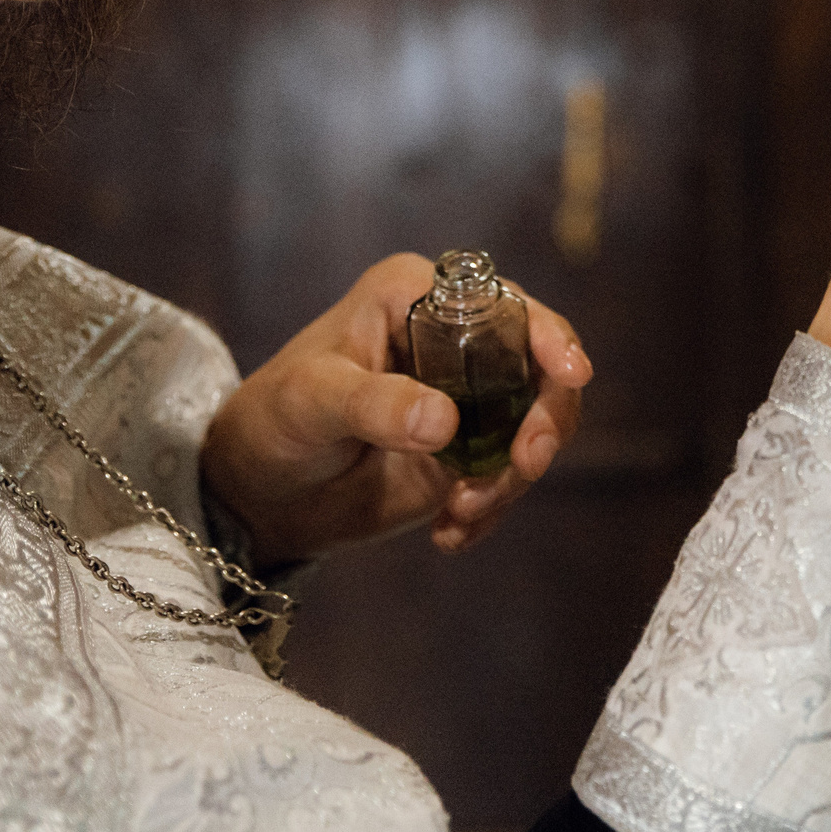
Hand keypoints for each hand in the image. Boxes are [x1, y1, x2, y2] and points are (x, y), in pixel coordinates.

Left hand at [200, 253, 592, 566]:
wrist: (259, 495)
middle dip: (543, 422)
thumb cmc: (272, 421)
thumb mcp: (312, 402)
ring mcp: (468, 397)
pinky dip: (492, 509)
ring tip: (459, 514)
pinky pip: (510, 476)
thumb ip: (375, 405)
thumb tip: (445, 422)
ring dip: (511, 478)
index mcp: (419, 297)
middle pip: (540, 367)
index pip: (503, 305)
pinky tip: (449, 534)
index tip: (571, 375)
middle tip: (525, 468)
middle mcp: (455, 338)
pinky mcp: (469, 449)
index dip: (548, 336)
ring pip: (533, 426)